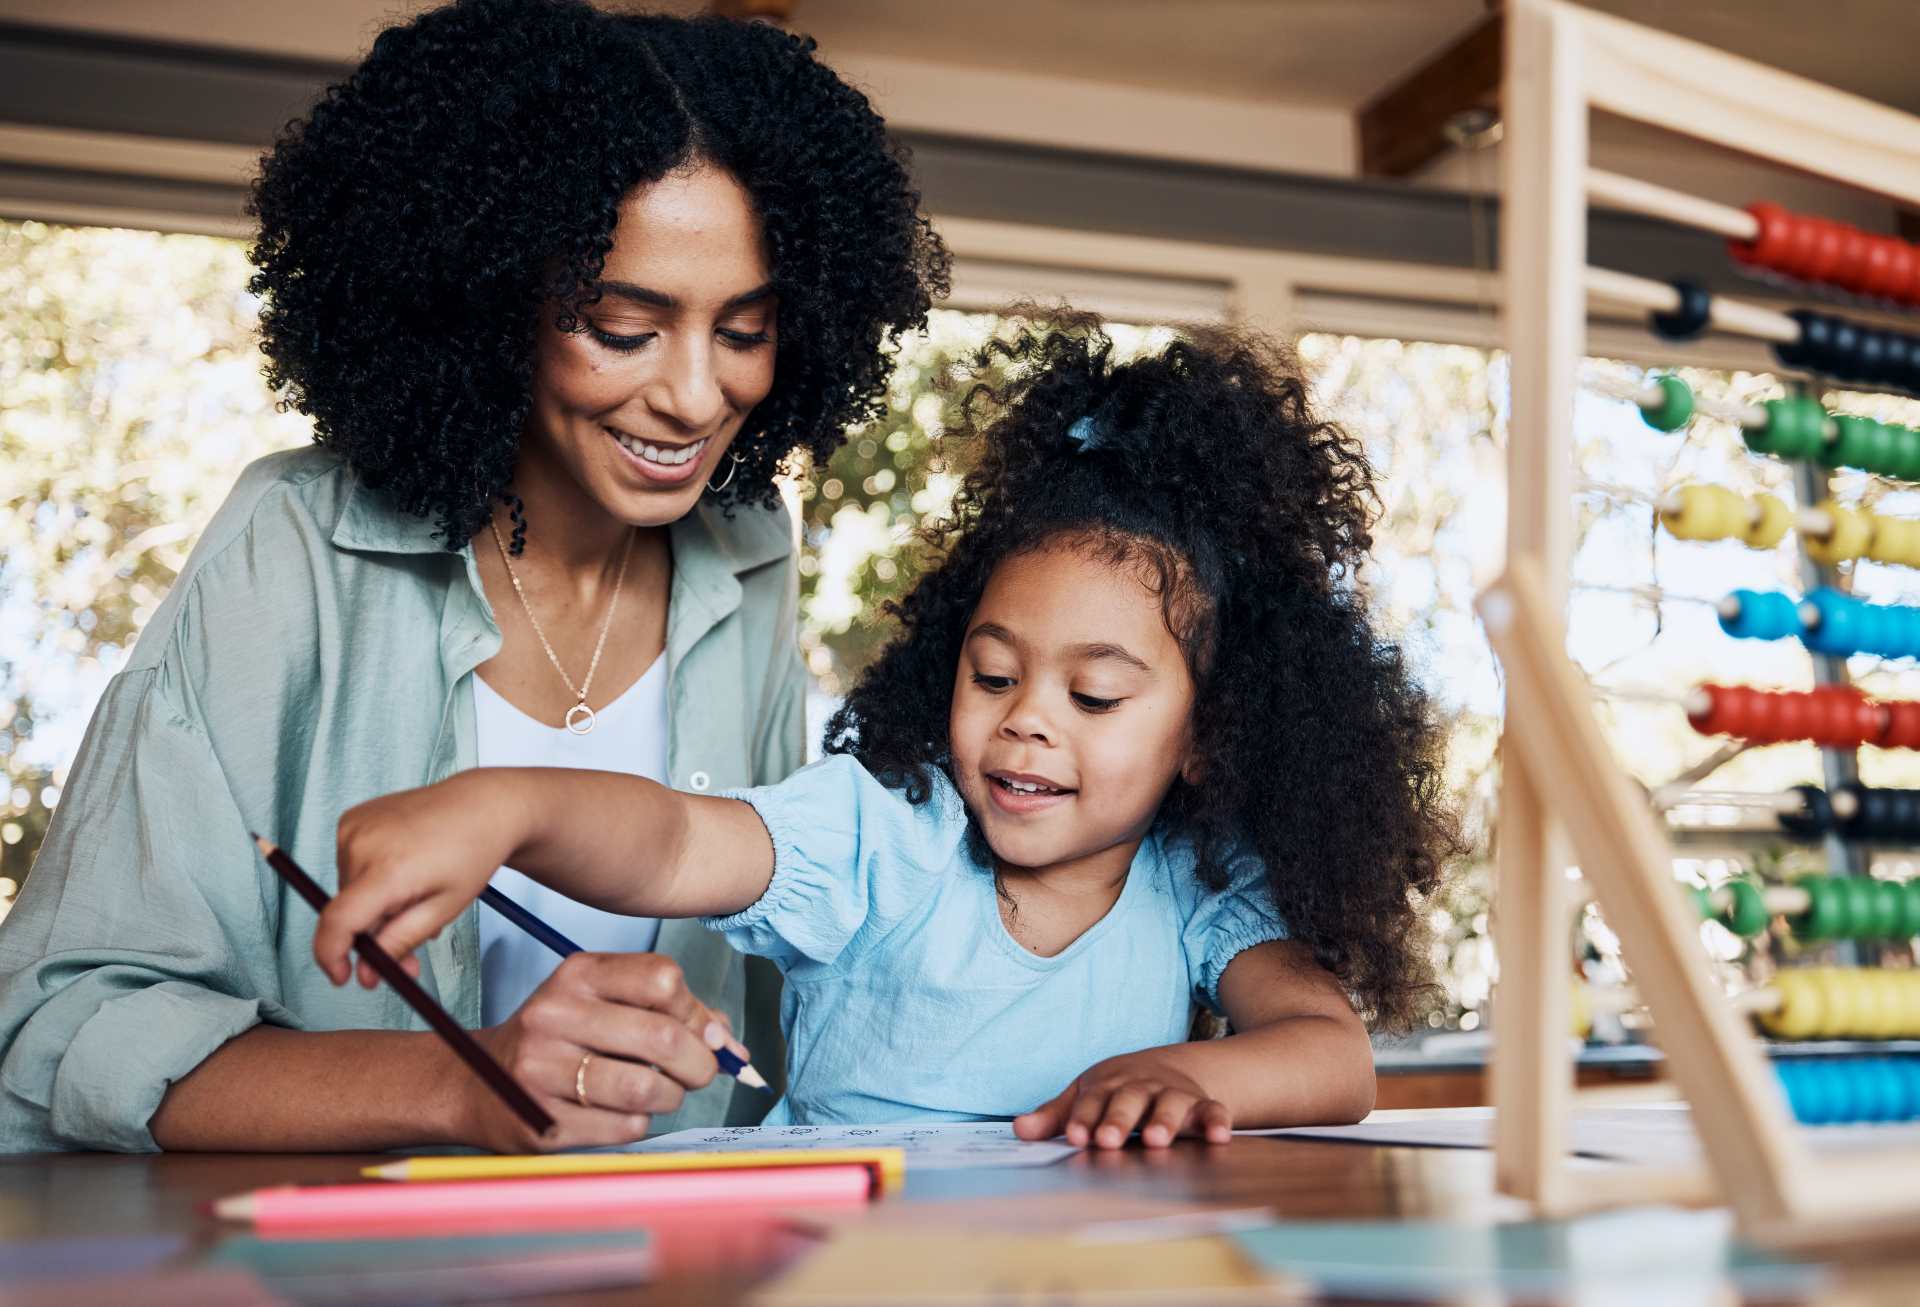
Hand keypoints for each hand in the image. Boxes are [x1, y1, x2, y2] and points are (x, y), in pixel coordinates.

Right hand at [316, 772, 521, 986]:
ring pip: (349, 892)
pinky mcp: (351, 818)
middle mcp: (362, 844)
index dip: (331, 956)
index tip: (342, 976)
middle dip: (375, 935)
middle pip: (347, 911)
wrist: (482, 805)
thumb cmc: (471, 853)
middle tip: (413, 946)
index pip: (337, 922)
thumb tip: (365, 975)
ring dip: (377, 905)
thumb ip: (399, 944)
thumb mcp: (444, 909)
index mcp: (388, 869)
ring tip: (417, 893)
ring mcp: (353, 827)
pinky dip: (372, 878)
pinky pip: (351, 866)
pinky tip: (403, 869)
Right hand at [451, 952, 752, 1152]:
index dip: (697, 1013)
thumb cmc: (559, 1038)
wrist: (478, 1082)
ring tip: (660, 1091)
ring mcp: (544, 1070)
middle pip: (663, 1037)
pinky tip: (621, 1111)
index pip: (663, 980)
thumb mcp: (604, 1002)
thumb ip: (669, 1011)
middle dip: (700, 1063)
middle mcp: (555, 1015)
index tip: (704, 1033)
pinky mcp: (544, 1122)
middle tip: (699, 1072)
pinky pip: (626, 1127)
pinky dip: (640, 1122)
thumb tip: (727, 1041)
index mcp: (577, 976)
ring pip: (649, 1088)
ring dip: (672, 1096)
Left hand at [1013, 1050, 1232, 1148]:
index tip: (1074, 1136)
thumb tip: (1018, 1130)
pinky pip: (1212, 1111)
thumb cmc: (1115, 1090)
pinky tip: (1218, 1137)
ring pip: (1168, 1104)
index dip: (1082, 1118)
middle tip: (1107, 1140)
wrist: (1167, 1067)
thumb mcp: (1084, 1096)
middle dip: (1117, 1120)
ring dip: (1163, 1120)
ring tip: (1156, 1140)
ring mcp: (1171, 1094)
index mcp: (1106, 1086)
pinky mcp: (1201, 1104)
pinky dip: (1217, 1121)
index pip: (1091, 1101)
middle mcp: (1138, 1088)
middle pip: (1127, 1100)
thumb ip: (1055, 1116)